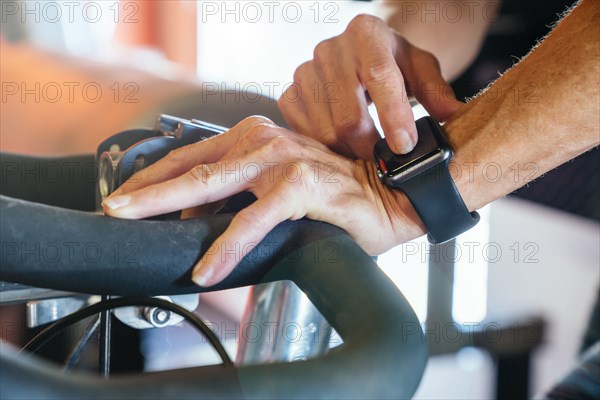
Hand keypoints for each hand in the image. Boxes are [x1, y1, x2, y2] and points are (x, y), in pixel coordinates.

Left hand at [102, 116, 423, 286]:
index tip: (124, 198)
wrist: (385, 193)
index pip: (191, 155)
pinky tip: (208, 268)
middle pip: (192, 166)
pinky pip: (255, 219)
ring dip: (171, 207)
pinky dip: (229, 245)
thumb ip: (240, 192)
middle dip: (148, 190)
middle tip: (114, 209)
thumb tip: (198, 222)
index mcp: (253, 138)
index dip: (155, 177)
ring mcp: (281, 159)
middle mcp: (262, 140)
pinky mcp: (302, 185)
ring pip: (214, 185)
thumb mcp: (276, 186)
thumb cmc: (330, 195)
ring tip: (137, 224)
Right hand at [278, 14, 462, 158]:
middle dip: (369, 148)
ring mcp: (305, 71)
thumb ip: (437, 93)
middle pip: (347, 116)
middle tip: (385, 164)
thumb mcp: (420, 69)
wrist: (357, 53)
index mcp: (367, 34)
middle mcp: (331, 49)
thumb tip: (456, 118)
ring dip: (348, 154)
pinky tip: (342, 147)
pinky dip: (324, 148)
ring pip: (325, 131)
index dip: (393, 116)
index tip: (405, 147)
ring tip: (365, 157)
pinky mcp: (290, 93)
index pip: (379, 76)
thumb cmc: (392, 62)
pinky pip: (303, 133)